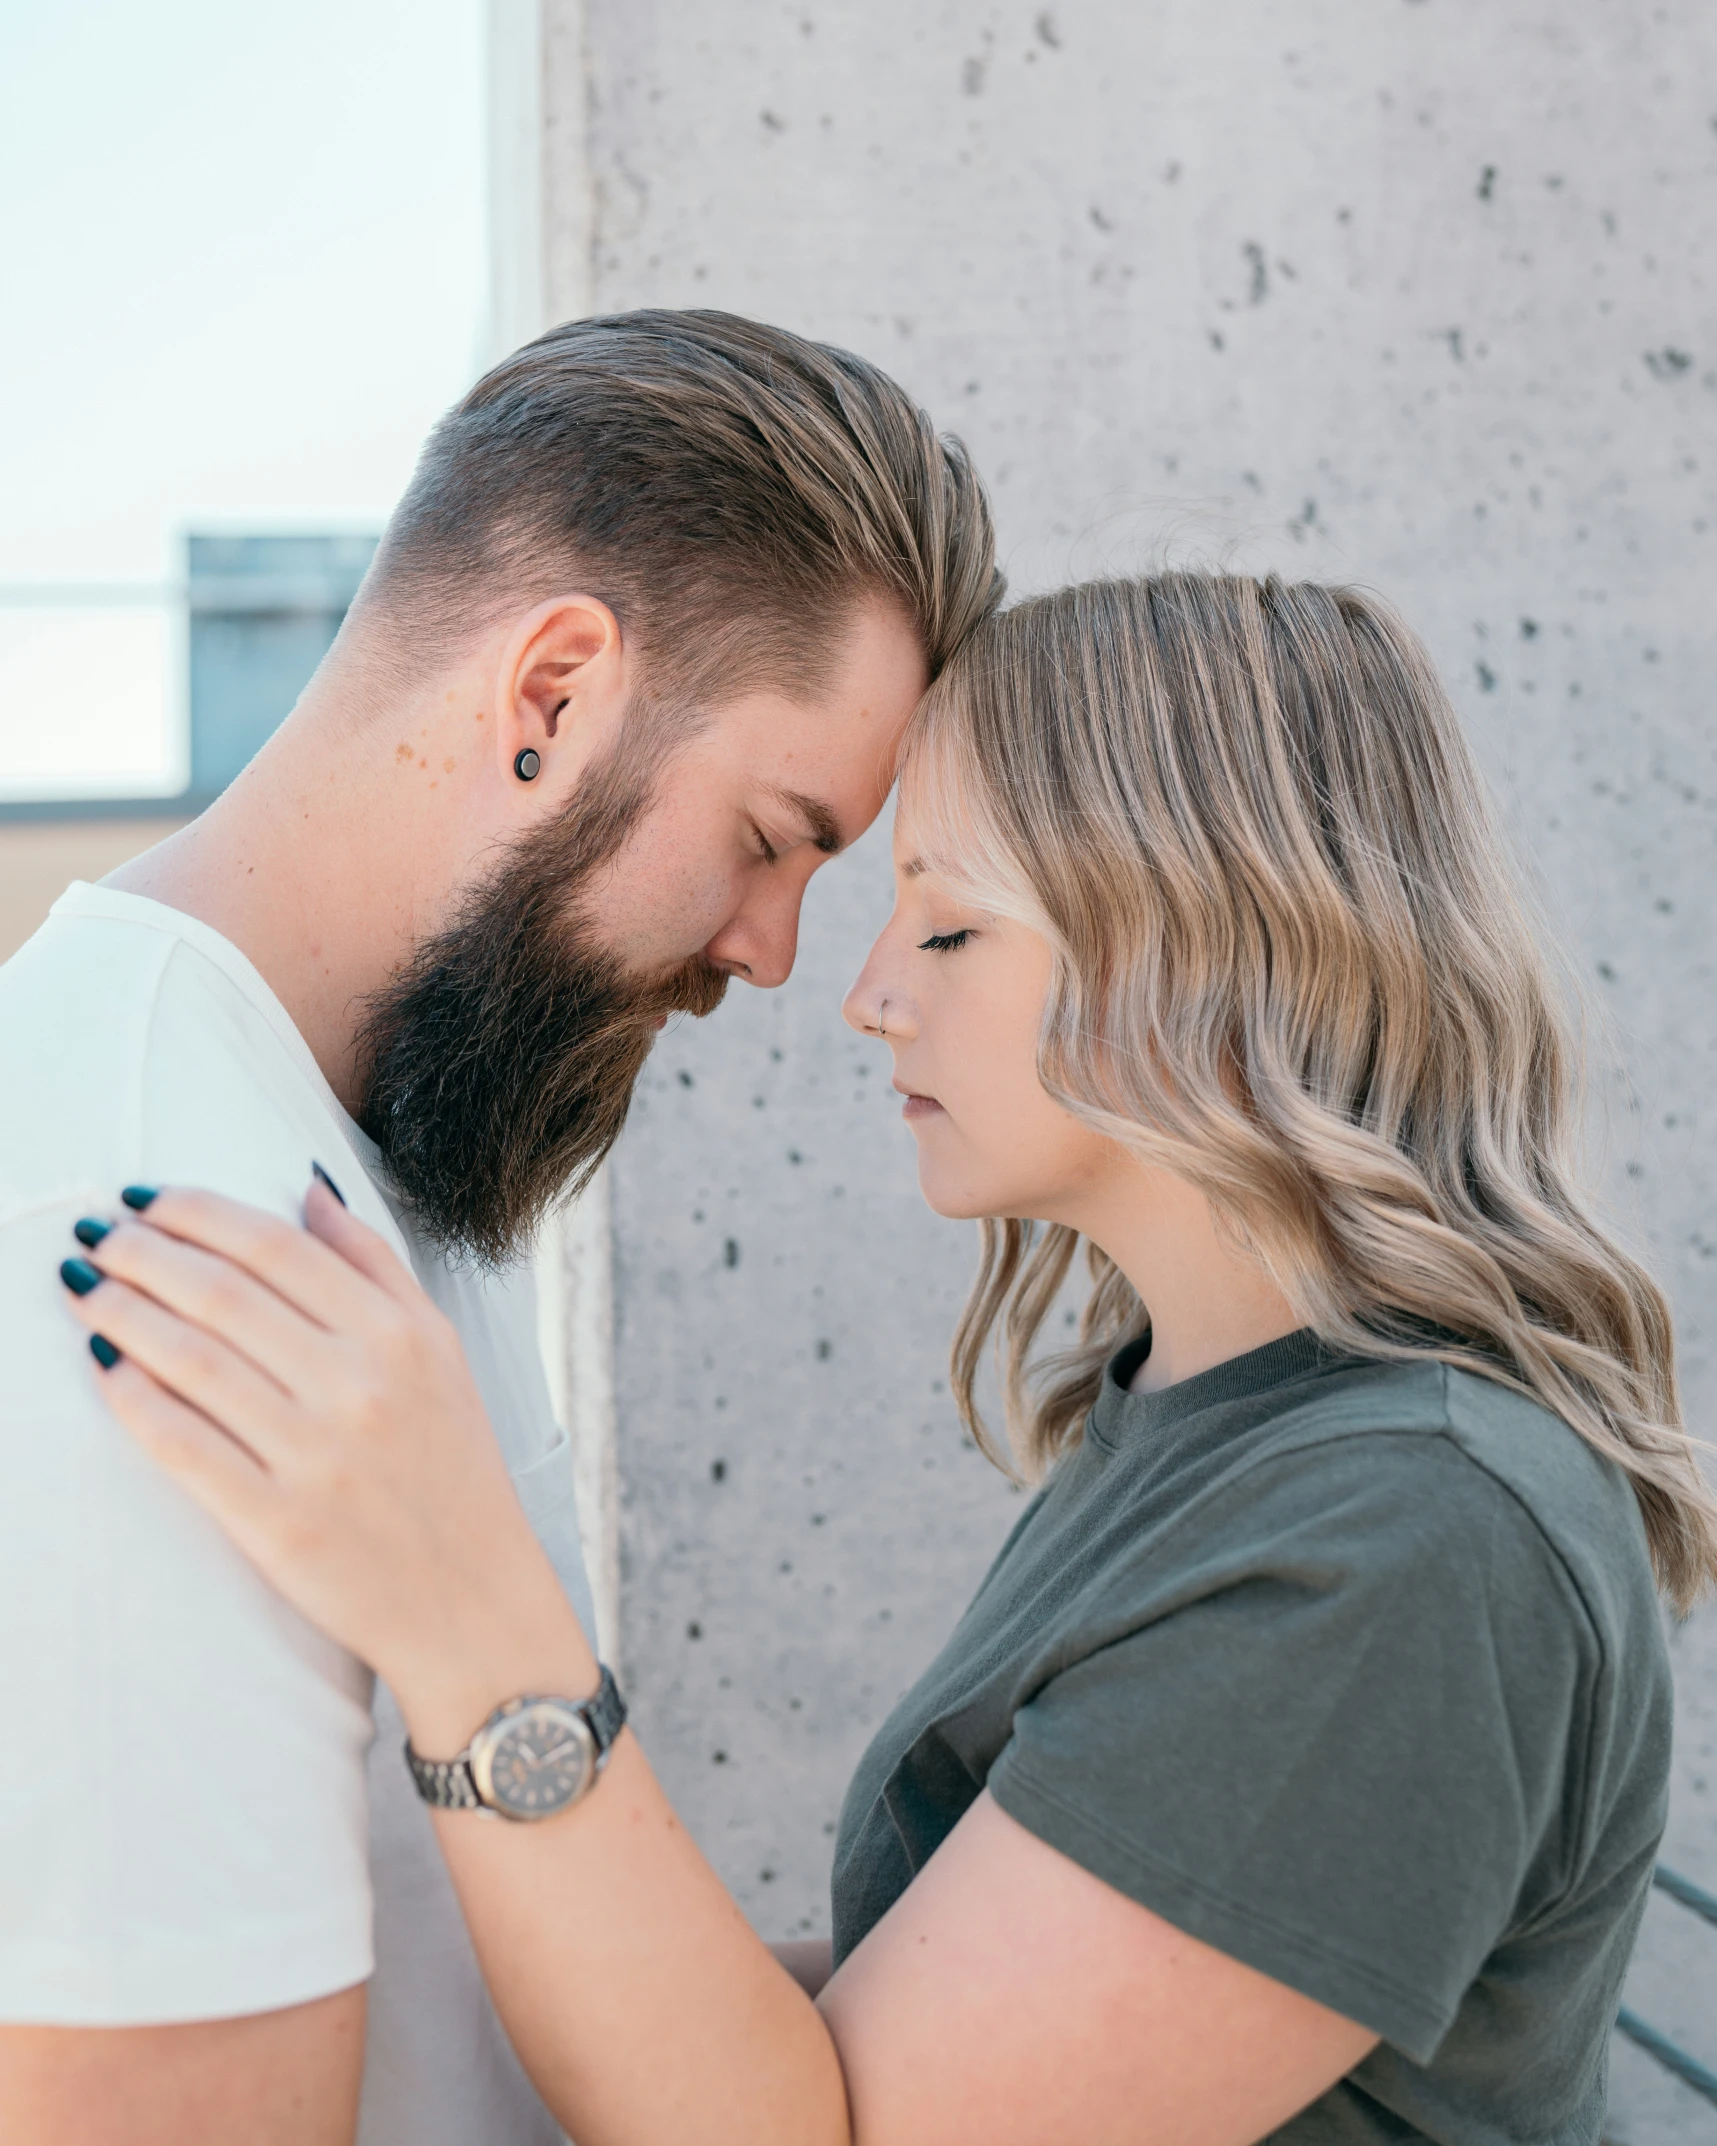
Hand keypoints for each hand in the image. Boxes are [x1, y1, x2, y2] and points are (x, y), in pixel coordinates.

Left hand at [62, 1182, 585, 1720]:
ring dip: (120, 1312)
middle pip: (223, 1293)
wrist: (470, 1599)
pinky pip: (184, 1446)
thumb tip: (308, 1190)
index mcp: (400, 1334)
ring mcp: (317, 1456)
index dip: (196, 1211)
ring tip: (83, 1286)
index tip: (145, 1196)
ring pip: (192, 1360)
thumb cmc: (450, 1466)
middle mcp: (360, 1386)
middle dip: (142, 1251)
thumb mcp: (440, 1348)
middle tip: (98, 1232)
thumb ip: (375, 1264)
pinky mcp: (277, 1524)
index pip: (276, 1246)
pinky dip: (134, 1399)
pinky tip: (104, 1367)